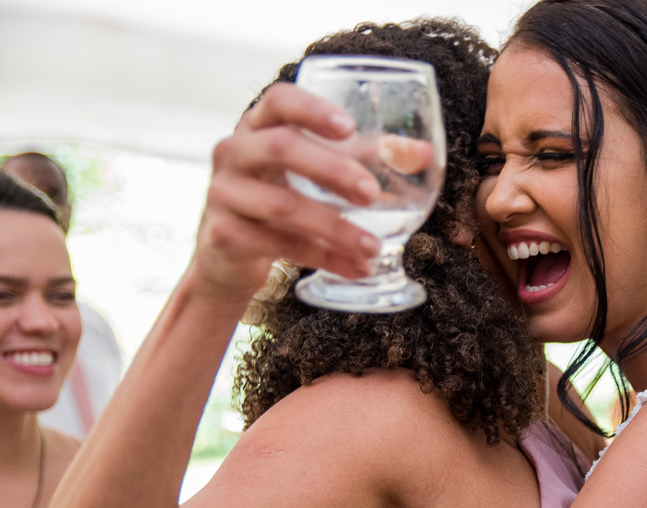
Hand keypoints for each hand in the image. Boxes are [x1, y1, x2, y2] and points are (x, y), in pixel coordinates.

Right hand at [190, 82, 383, 302]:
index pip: (279, 101)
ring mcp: (224, 193)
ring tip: (374, 246)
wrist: (229, 255)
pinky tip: (357, 268)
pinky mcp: (225, 234)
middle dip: (332, 170)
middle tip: (372, 193)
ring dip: (336, 227)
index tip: (349, 127)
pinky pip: (280, 245)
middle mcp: (233, 152)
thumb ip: (365, 158)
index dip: (313, 109)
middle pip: (281, 148)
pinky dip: (325, 257)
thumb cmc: (281, 197)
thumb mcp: (315, 173)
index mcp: (257, 126)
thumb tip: (423, 154)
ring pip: (283, 205)